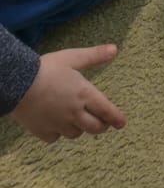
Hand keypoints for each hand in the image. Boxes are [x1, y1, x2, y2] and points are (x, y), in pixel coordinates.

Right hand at [10, 46, 125, 142]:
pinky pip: (56, 137)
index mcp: (84, 94)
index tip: (122, 124)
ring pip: (76, 134)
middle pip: (94, 127)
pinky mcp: (43, 132)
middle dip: (102, 126)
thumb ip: (94, 56)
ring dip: (81, 128)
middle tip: (103, 123)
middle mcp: (75, 113)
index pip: (106, 111)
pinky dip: (59, 133)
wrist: (18, 84)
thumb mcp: (72, 57)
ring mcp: (59, 125)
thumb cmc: (46, 69)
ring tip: (79, 121)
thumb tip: (114, 49)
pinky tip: (57, 125)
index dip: (116, 118)